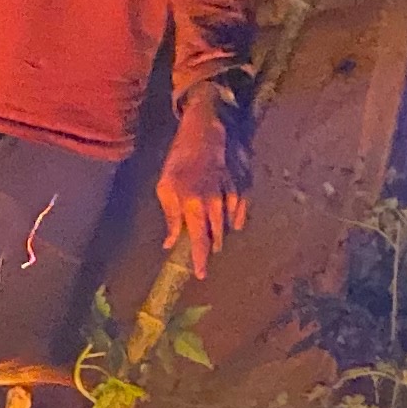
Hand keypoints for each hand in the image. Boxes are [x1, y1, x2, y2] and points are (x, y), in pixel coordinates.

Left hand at [158, 94, 248, 277]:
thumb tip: (170, 242)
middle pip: (216, 236)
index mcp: (193, 203)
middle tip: (202, 254)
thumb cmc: (179, 160)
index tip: (201, 275)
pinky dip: (235, 218)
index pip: (198, 239)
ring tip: (212, 239)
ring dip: (220, 233)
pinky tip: (230, 223)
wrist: (204, 132)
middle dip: (209, 247)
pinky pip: (241, 210)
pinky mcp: (242, 186)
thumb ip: (170, 217)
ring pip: (229, 224)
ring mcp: (231, 194)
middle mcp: (215, 202)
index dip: (200, 259)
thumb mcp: (164, 187)